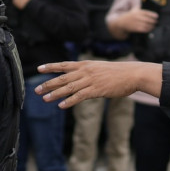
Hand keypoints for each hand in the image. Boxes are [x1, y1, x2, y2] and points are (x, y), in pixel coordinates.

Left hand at [36, 60, 162, 107]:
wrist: (133, 74)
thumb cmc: (118, 72)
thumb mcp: (100, 68)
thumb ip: (89, 72)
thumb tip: (80, 79)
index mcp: (86, 64)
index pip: (64, 65)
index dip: (51, 67)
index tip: (39, 68)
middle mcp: (85, 71)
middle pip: (62, 78)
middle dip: (48, 84)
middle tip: (36, 90)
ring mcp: (90, 80)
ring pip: (68, 88)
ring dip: (55, 94)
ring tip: (45, 99)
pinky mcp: (96, 90)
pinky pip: (79, 96)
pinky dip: (69, 101)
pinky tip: (62, 106)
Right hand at [116, 7, 157, 33]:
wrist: (121, 23)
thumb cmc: (129, 16)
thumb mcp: (133, 10)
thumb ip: (138, 7)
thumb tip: (144, 1)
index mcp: (137, 12)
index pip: (147, 13)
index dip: (152, 14)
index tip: (157, 16)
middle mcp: (137, 17)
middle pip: (148, 19)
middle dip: (153, 21)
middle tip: (157, 22)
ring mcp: (136, 23)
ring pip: (147, 25)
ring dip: (152, 26)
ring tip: (154, 26)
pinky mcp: (136, 28)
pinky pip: (144, 29)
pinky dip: (148, 29)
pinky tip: (150, 29)